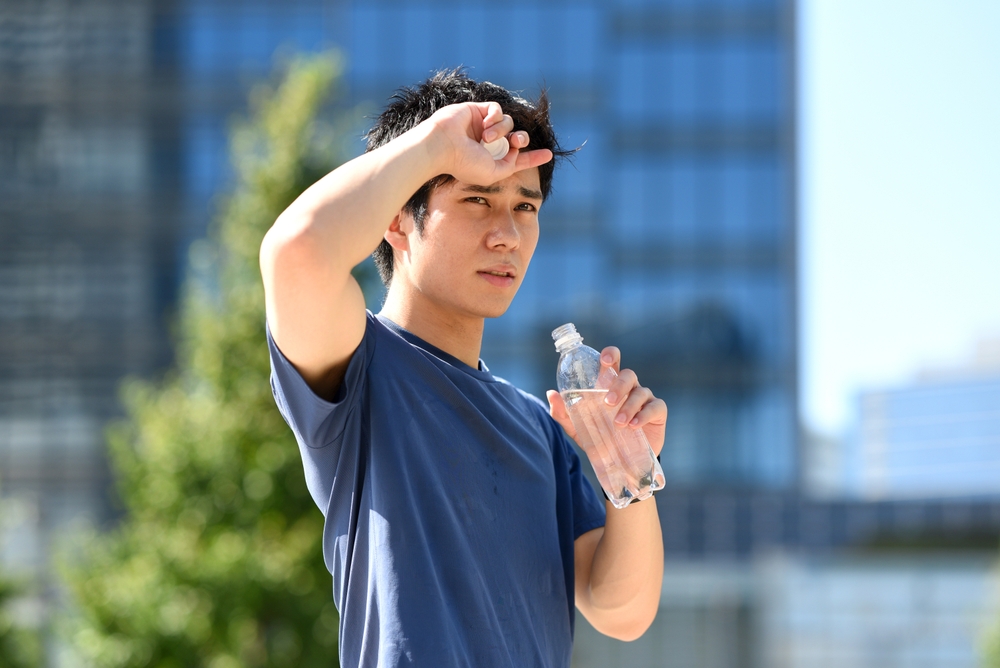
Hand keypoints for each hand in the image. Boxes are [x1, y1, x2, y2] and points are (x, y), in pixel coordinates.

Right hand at [427, 101, 552, 185]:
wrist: (443, 146)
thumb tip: (517, 151)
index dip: (534, 157)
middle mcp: (489, 144)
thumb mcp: (492, 174)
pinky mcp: (477, 111)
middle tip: (516, 142)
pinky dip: (494, 118)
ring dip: (501, 131)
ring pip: (508, 123)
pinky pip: (497, 110)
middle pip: (517, 137)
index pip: (518, 158)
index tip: (549, 154)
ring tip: (486, 138)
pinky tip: (483, 126)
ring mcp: (483, 127)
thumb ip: (509, 165)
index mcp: (492, 160)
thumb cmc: (464, 164)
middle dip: (521, 139)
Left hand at [546, 346, 666, 456]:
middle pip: (628, 374)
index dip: (610, 355)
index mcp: (609, 385)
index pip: (612, 362)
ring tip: (618, 423)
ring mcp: (644, 399)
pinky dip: (644, 415)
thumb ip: (564, 413)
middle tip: (607, 403)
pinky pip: (654, 407)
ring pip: (640, 391)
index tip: (604, 360)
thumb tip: (551, 394)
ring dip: (628, 406)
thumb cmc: (600, 438)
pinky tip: (633, 426)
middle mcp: (629, 388)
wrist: (621, 463)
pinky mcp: (657, 413)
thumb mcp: (579, 428)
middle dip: (618, 386)